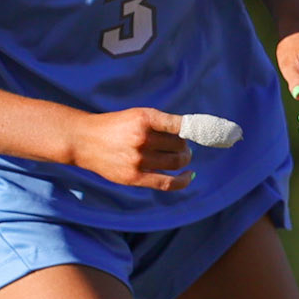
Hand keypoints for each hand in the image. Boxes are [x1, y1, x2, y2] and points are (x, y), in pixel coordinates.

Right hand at [70, 109, 194, 190]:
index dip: (200, 129)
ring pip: (176, 161)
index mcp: (144, 118)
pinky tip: (189, 176)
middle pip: (180, 144)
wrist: (83, 140)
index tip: (215, 131)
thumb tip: (194, 134)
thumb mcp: (138, 116)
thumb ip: (162, 123)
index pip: (181, 125)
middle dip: (185, 145)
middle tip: (181, 145)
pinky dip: (183, 180)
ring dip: (184, 159)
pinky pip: (167, 182)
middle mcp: (142, 138)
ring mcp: (137, 159)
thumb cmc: (115, 126)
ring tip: (180, 156)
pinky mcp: (133, 177)